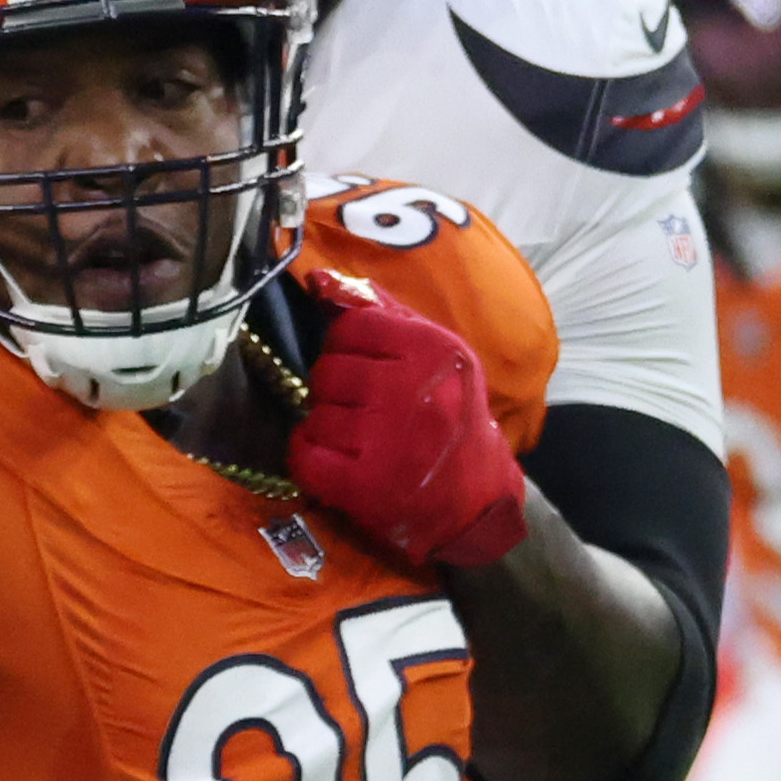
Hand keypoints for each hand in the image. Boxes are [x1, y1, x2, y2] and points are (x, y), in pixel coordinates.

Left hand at [287, 293, 528, 568]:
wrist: (476, 500)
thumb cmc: (452, 418)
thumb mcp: (436, 355)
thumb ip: (381, 312)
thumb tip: (320, 281)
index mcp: (429, 349)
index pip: (349, 327)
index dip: (346, 348)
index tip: (363, 368)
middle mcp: (406, 390)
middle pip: (326, 371)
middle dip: (336, 390)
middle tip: (361, 410)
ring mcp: (383, 440)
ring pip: (314, 414)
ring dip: (326, 427)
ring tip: (356, 439)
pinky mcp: (363, 485)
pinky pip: (303, 455)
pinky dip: (308, 457)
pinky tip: (332, 461)